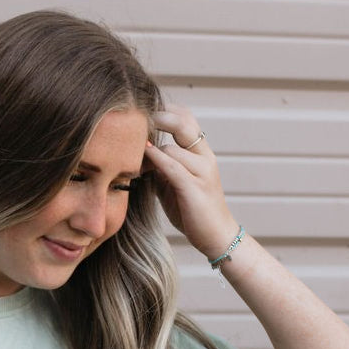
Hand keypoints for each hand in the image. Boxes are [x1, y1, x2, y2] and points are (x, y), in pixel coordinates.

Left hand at [145, 107, 240, 259]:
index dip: (166, 111)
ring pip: (173, 148)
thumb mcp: (174, 184)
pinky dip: (156, 159)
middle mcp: (205, 158)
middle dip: (160, 116)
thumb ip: (161, 167)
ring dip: (150, 149)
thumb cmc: (193, 210)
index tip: (145, 113)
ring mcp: (203, 172)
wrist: (216, 237)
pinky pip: (173, 167)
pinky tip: (143, 157)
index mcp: (202, 153)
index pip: (186, 118)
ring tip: (132, 154)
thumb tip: (139, 154)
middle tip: (139, 118)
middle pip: (184, 122)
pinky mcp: (195, 188)